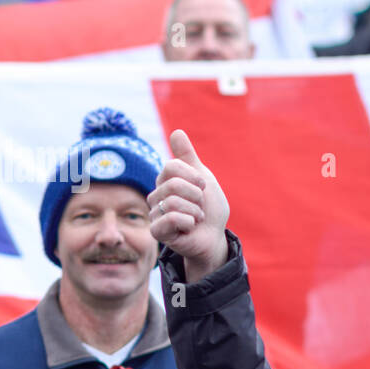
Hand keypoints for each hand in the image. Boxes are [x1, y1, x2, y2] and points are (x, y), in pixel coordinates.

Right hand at [149, 129, 229, 281]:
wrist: (214, 236)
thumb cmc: (209, 208)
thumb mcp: (203, 178)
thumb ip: (188, 157)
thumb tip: (177, 132)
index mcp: (165, 180)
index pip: (172, 166)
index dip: (194, 176)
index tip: (202, 187)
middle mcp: (155, 195)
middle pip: (173, 184)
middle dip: (196, 196)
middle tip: (200, 207)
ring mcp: (154, 213)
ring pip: (174, 202)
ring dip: (195, 211)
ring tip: (196, 218)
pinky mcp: (157, 231)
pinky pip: (171, 219)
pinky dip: (189, 222)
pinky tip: (190, 227)